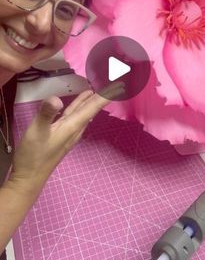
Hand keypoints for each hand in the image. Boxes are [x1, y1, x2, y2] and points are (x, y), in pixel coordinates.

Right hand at [10, 82, 124, 188]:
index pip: (93, 107)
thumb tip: (56, 98)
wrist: (30, 178)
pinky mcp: (62, 134)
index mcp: (72, 126)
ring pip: (84, 111)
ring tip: (100, 87)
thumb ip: (46, 114)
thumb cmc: (33, 155)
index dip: (106, 95)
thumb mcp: (37, 132)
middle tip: (115, 81)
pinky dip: (81, 105)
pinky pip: (75, 115)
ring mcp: (69, 132)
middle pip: (92, 108)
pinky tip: (81, 103)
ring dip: (92, 99)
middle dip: (103, 94)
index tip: (120, 84)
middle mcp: (75, 128)